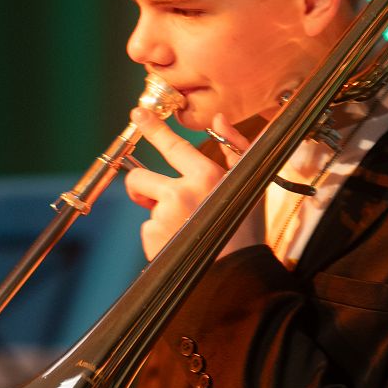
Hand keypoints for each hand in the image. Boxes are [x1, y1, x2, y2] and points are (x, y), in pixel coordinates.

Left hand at [126, 113, 249, 263]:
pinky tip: (179, 243)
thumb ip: (235, 147)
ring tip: (182, 229)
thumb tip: (218, 118)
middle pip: (139, 178)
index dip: (152, 128)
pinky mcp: (154, 238)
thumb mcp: (248, 183)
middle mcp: (182, 192)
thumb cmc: (244, 228)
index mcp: (206, 175)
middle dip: (140, 188)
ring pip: (146, 207)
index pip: (172, 145)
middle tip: (150, 197)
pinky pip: (148, 230)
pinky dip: (159, 237)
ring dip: (158, 215)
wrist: (237, 272)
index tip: (138, 114)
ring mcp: (165, 216)